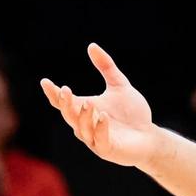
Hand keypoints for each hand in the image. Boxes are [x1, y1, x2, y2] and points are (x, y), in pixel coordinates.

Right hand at [40, 44, 155, 167]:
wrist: (149, 135)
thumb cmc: (132, 113)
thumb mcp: (119, 85)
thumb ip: (106, 67)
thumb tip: (91, 45)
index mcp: (84, 110)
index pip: (63, 102)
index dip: (53, 93)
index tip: (45, 81)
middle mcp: (85, 125)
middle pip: (69, 115)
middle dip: (66, 104)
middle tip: (65, 90)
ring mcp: (95, 139)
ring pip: (82, 128)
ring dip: (84, 116)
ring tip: (89, 103)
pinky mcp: (108, 149)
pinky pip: (100, 140)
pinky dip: (100, 129)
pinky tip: (103, 117)